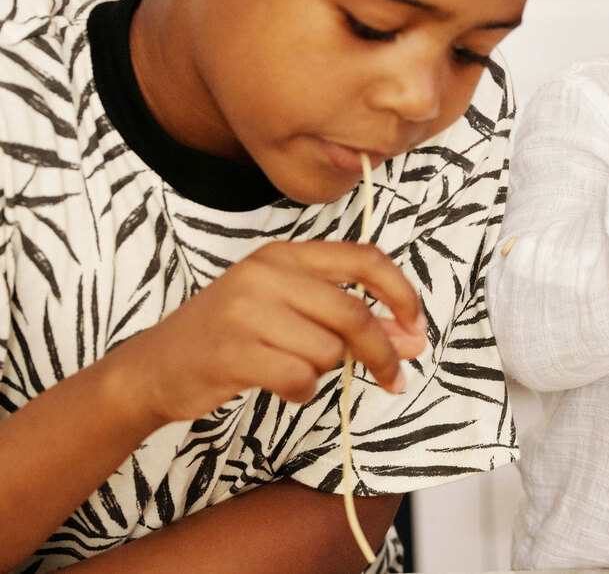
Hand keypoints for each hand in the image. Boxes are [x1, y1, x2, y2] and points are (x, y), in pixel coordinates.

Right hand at [113, 241, 427, 425]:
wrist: (153, 367)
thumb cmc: (232, 337)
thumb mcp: (290, 313)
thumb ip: (349, 320)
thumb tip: (410, 340)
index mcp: (285, 255)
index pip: (364, 259)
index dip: (401, 293)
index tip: (416, 327)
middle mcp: (266, 273)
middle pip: (353, 313)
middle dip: (382, 351)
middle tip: (395, 378)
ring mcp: (244, 310)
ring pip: (326, 349)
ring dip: (325, 371)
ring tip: (295, 369)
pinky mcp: (230, 351)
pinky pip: (298, 377)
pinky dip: (301, 391)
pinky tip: (284, 387)